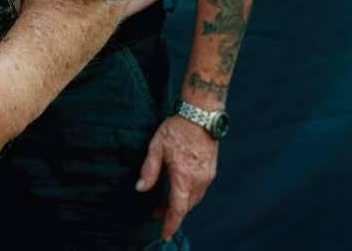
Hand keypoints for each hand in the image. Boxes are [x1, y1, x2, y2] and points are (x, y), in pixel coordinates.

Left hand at [136, 115, 218, 240]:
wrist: (201, 116)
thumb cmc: (177, 129)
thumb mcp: (156, 147)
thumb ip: (149, 170)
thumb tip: (140, 188)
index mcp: (183, 177)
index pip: (177, 209)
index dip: (170, 223)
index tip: (164, 235)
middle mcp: (198, 181)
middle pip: (186, 206)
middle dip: (171, 213)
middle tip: (155, 212)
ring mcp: (207, 177)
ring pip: (194, 199)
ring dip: (181, 204)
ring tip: (165, 202)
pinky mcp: (211, 171)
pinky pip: (200, 190)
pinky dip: (189, 195)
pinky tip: (179, 189)